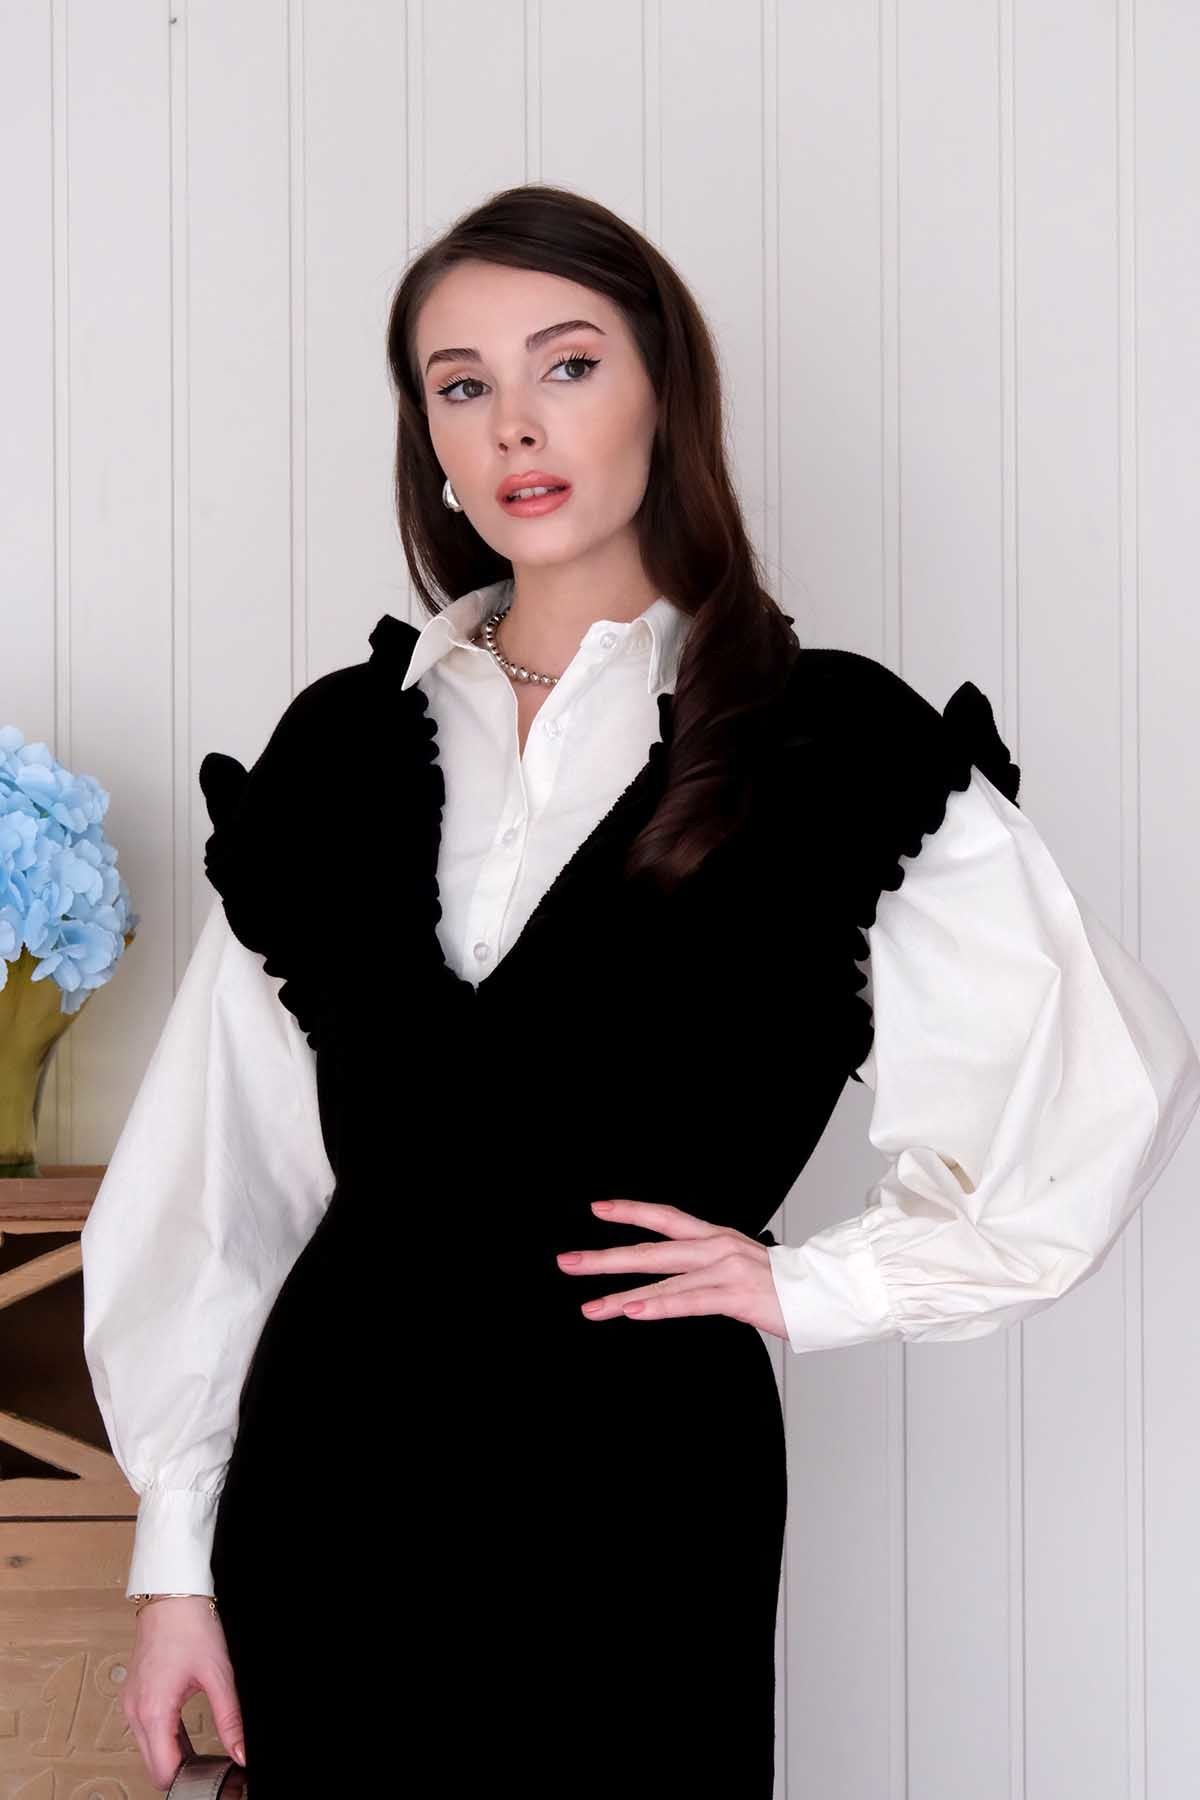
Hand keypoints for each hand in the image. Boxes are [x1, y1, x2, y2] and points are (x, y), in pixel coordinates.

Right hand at [120, 1597, 244, 1788]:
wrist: (172, 1595)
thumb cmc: (190, 1625)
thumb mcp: (219, 1675)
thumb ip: (230, 1719)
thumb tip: (241, 1752)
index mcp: (153, 1710)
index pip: (163, 1771)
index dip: (189, 1779)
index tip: (211, 1776)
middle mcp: (134, 1711)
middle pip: (153, 1765)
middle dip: (180, 1772)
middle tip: (210, 1769)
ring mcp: (131, 1703)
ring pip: (147, 1750)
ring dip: (170, 1756)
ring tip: (201, 1756)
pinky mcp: (133, 1696)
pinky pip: (145, 1731)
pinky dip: (163, 1739)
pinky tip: (182, 1738)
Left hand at [556, 1198, 787, 1339]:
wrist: (832, 1292)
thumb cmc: (788, 1285)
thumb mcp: (741, 1266)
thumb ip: (708, 1269)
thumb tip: (678, 1277)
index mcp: (717, 1237)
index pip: (665, 1217)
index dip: (630, 1211)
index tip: (597, 1209)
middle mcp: (717, 1247)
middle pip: (651, 1248)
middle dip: (604, 1256)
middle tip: (567, 1262)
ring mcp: (726, 1270)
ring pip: (663, 1280)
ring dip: (620, 1295)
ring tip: (589, 1307)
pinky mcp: (737, 1296)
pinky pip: (689, 1302)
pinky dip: (657, 1306)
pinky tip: (632, 1311)